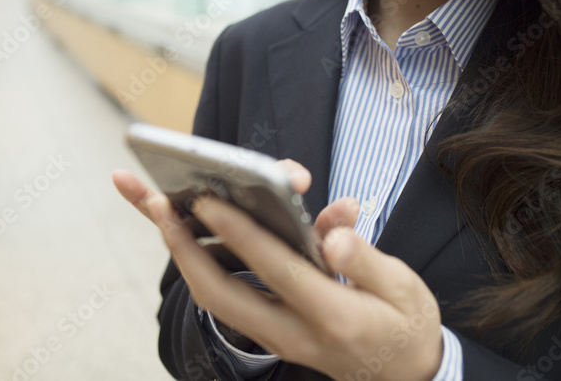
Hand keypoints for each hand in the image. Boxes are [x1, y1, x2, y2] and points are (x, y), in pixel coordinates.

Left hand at [112, 160, 442, 380]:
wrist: (405, 379)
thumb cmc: (407, 324)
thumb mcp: (405, 289)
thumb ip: (365, 259)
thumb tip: (333, 229)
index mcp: (332, 313)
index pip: (274, 267)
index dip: (238, 231)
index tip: (208, 198)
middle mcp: (293, 331)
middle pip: (220, 294)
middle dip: (182, 247)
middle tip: (154, 201)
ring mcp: (276, 337)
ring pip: (214, 298)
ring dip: (180, 252)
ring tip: (153, 206)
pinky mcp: (269, 332)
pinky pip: (225, 298)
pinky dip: (199, 263)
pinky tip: (184, 231)